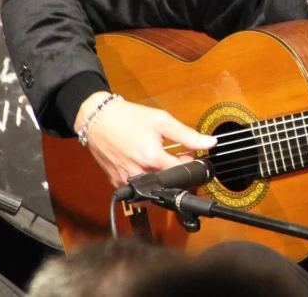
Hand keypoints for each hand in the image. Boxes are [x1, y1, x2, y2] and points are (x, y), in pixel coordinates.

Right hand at [75, 92, 215, 188]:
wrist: (98, 119)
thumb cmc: (128, 117)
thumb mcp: (162, 120)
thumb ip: (187, 135)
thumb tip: (210, 143)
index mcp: (151, 157)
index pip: (181, 173)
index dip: (188, 165)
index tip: (187, 155)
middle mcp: (138, 172)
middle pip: (167, 183)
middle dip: (174, 171)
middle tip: (173, 155)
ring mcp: (126, 180)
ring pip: (152, 188)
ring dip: (160, 177)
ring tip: (157, 159)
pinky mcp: (116, 182)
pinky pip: (137, 189)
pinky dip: (145, 179)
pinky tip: (142, 164)